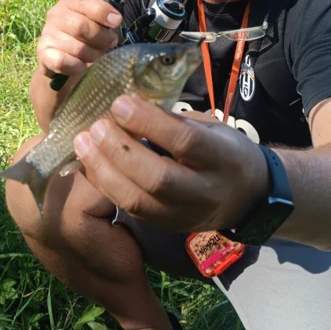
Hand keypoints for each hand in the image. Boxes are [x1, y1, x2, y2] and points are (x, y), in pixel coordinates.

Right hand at [37, 0, 121, 77]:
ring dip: (93, 55)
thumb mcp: (96, 19)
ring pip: (76, 48)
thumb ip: (104, 8)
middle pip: (81, 26)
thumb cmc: (85, 35)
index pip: (84, 1)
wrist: (62, 58)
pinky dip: (77, 66)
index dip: (102, 11)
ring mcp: (47, 34)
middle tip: (111, 43)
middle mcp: (55, 15)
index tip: (116, 21)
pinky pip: (63, 62)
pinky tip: (82, 65)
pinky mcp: (43, 53)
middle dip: (102, 38)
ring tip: (97, 55)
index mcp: (69, 1)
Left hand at [73, 96, 269, 232]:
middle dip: (120, 151)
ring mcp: (184, 215)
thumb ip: (174, 121)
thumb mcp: (211, 128)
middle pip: (158, 178)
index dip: (149, 123)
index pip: (184, 142)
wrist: (247, 197)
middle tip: (97, 126)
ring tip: (83, 142)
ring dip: (104, 170)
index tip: (119, 103)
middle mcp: (205, 191)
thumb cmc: (223, 151)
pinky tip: (90, 163)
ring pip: (138, 201)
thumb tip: (129, 105)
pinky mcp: (165, 226)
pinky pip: (130, 210)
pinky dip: (105, 185)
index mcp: (223, 158)